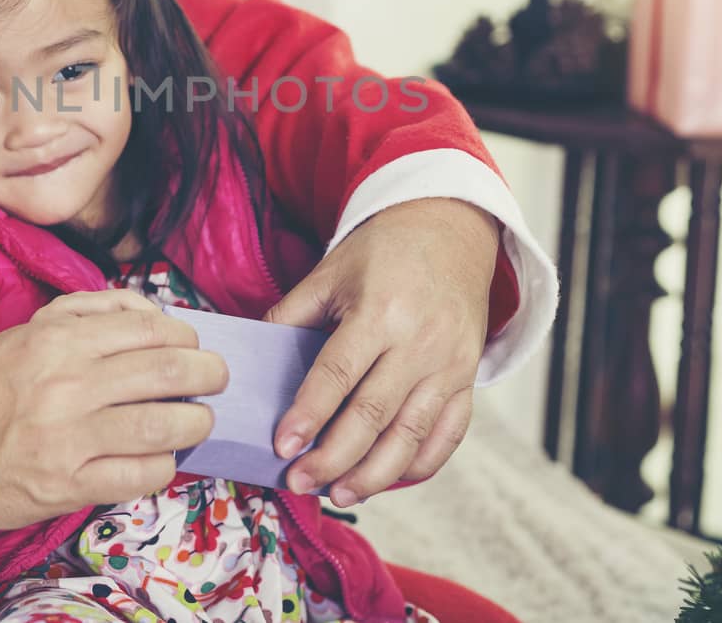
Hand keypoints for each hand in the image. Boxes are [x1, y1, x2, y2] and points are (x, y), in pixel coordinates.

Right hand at [0, 290, 228, 529]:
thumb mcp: (28, 330)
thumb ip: (88, 311)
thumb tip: (150, 310)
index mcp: (59, 339)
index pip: (150, 329)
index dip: (187, 338)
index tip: (194, 348)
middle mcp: (67, 383)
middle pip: (169, 373)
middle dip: (208, 376)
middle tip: (215, 381)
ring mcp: (69, 436)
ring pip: (164, 426)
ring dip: (196, 424)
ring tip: (198, 422)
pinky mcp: (68, 484)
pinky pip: (141, 475)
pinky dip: (164, 466)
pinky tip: (161, 459)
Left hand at [265, 198, 498, 505]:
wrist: (451, 229)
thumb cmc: (384, 251)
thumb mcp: (331, 271)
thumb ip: (291, 314)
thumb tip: (252, 359)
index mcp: (380, 311)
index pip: (338, 373)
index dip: (309, 413)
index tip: (282, 446)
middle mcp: (420, 342)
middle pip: (374, 414)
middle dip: (334, 457)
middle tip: (300, 481)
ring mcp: (450, 364)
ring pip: (412, 434)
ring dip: (375, 473)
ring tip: (339, 492)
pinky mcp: (468, 378)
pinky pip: (448, 434)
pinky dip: (420, 464)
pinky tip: (388, 479)